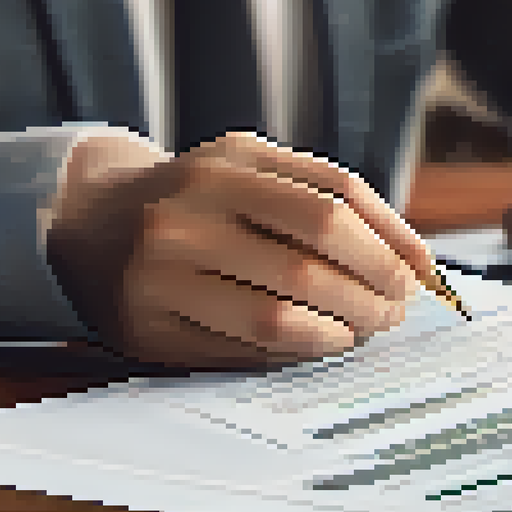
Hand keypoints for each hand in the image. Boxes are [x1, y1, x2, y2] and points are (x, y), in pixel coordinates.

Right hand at [45, 132, 432, 369]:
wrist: (89, 224)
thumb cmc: (198, 202)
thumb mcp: (250, 170)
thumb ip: (323, 198)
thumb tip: (414, 260)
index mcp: (230, 161)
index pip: (334, 196)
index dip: (391, 238)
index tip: (422, 270)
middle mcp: (191, 208)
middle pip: (314, 251)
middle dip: (375, 287)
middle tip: (397, 308)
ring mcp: (163, 269)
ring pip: (279, 311)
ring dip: (343, 327)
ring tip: (366, 329)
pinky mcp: (148, 325)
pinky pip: (243, 348)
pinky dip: (299, 350)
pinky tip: (322, 342)